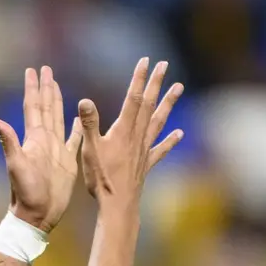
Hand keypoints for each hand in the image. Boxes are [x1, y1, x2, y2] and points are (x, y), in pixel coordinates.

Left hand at [0, 67, 83, 233]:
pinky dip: (76, 128)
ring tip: (57, 85)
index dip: (33, 88)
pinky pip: (73, 139)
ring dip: (58, 102)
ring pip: (58, 118)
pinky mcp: (67, 161)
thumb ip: (8, 141)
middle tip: (46, 69)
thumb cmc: (26, 192)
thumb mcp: (16, 165)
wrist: (38, 214)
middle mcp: (45, 140)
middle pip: (46, 108)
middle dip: (46, 88)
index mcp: (34, 138)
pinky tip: (78, 119)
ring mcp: (56, 150)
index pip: (33, 107)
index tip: (33, 70)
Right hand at [78, 58, 183, 203]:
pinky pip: (161, 149)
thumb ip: (88, 124)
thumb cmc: (102, 179)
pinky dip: (171, 140)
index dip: (139, 79)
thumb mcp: (89, 149)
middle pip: (149, 105)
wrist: (118, 205)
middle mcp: (137, 137)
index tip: (146, 61)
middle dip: (156, 83)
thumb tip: (85, 100)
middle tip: (164, 65)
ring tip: (179, 88)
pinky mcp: (146, 164)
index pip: (133, 98)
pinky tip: (179, 133)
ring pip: (159, 121)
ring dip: (168, 104)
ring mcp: (144, 150)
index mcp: (123, 130)